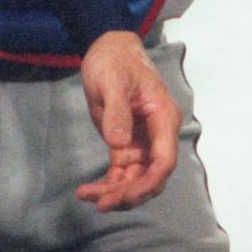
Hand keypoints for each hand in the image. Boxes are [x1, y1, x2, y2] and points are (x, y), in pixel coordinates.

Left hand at [75, 29, 180, 210]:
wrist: (108, 48)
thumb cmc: (114, 59)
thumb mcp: (112, 80)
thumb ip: (118, 111)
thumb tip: (118, 143)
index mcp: (162, 117)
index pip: (164, 160)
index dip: (149, 183)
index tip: (127, 196)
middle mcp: (157, 134)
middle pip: (150, 175)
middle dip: (129, 194)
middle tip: (101, 203)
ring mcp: (142, 141)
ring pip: (135, 178)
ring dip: (115, 192)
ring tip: (87, 196)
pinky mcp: (126, 144)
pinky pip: (121, 171)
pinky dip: (107, 183)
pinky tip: (87, 191)